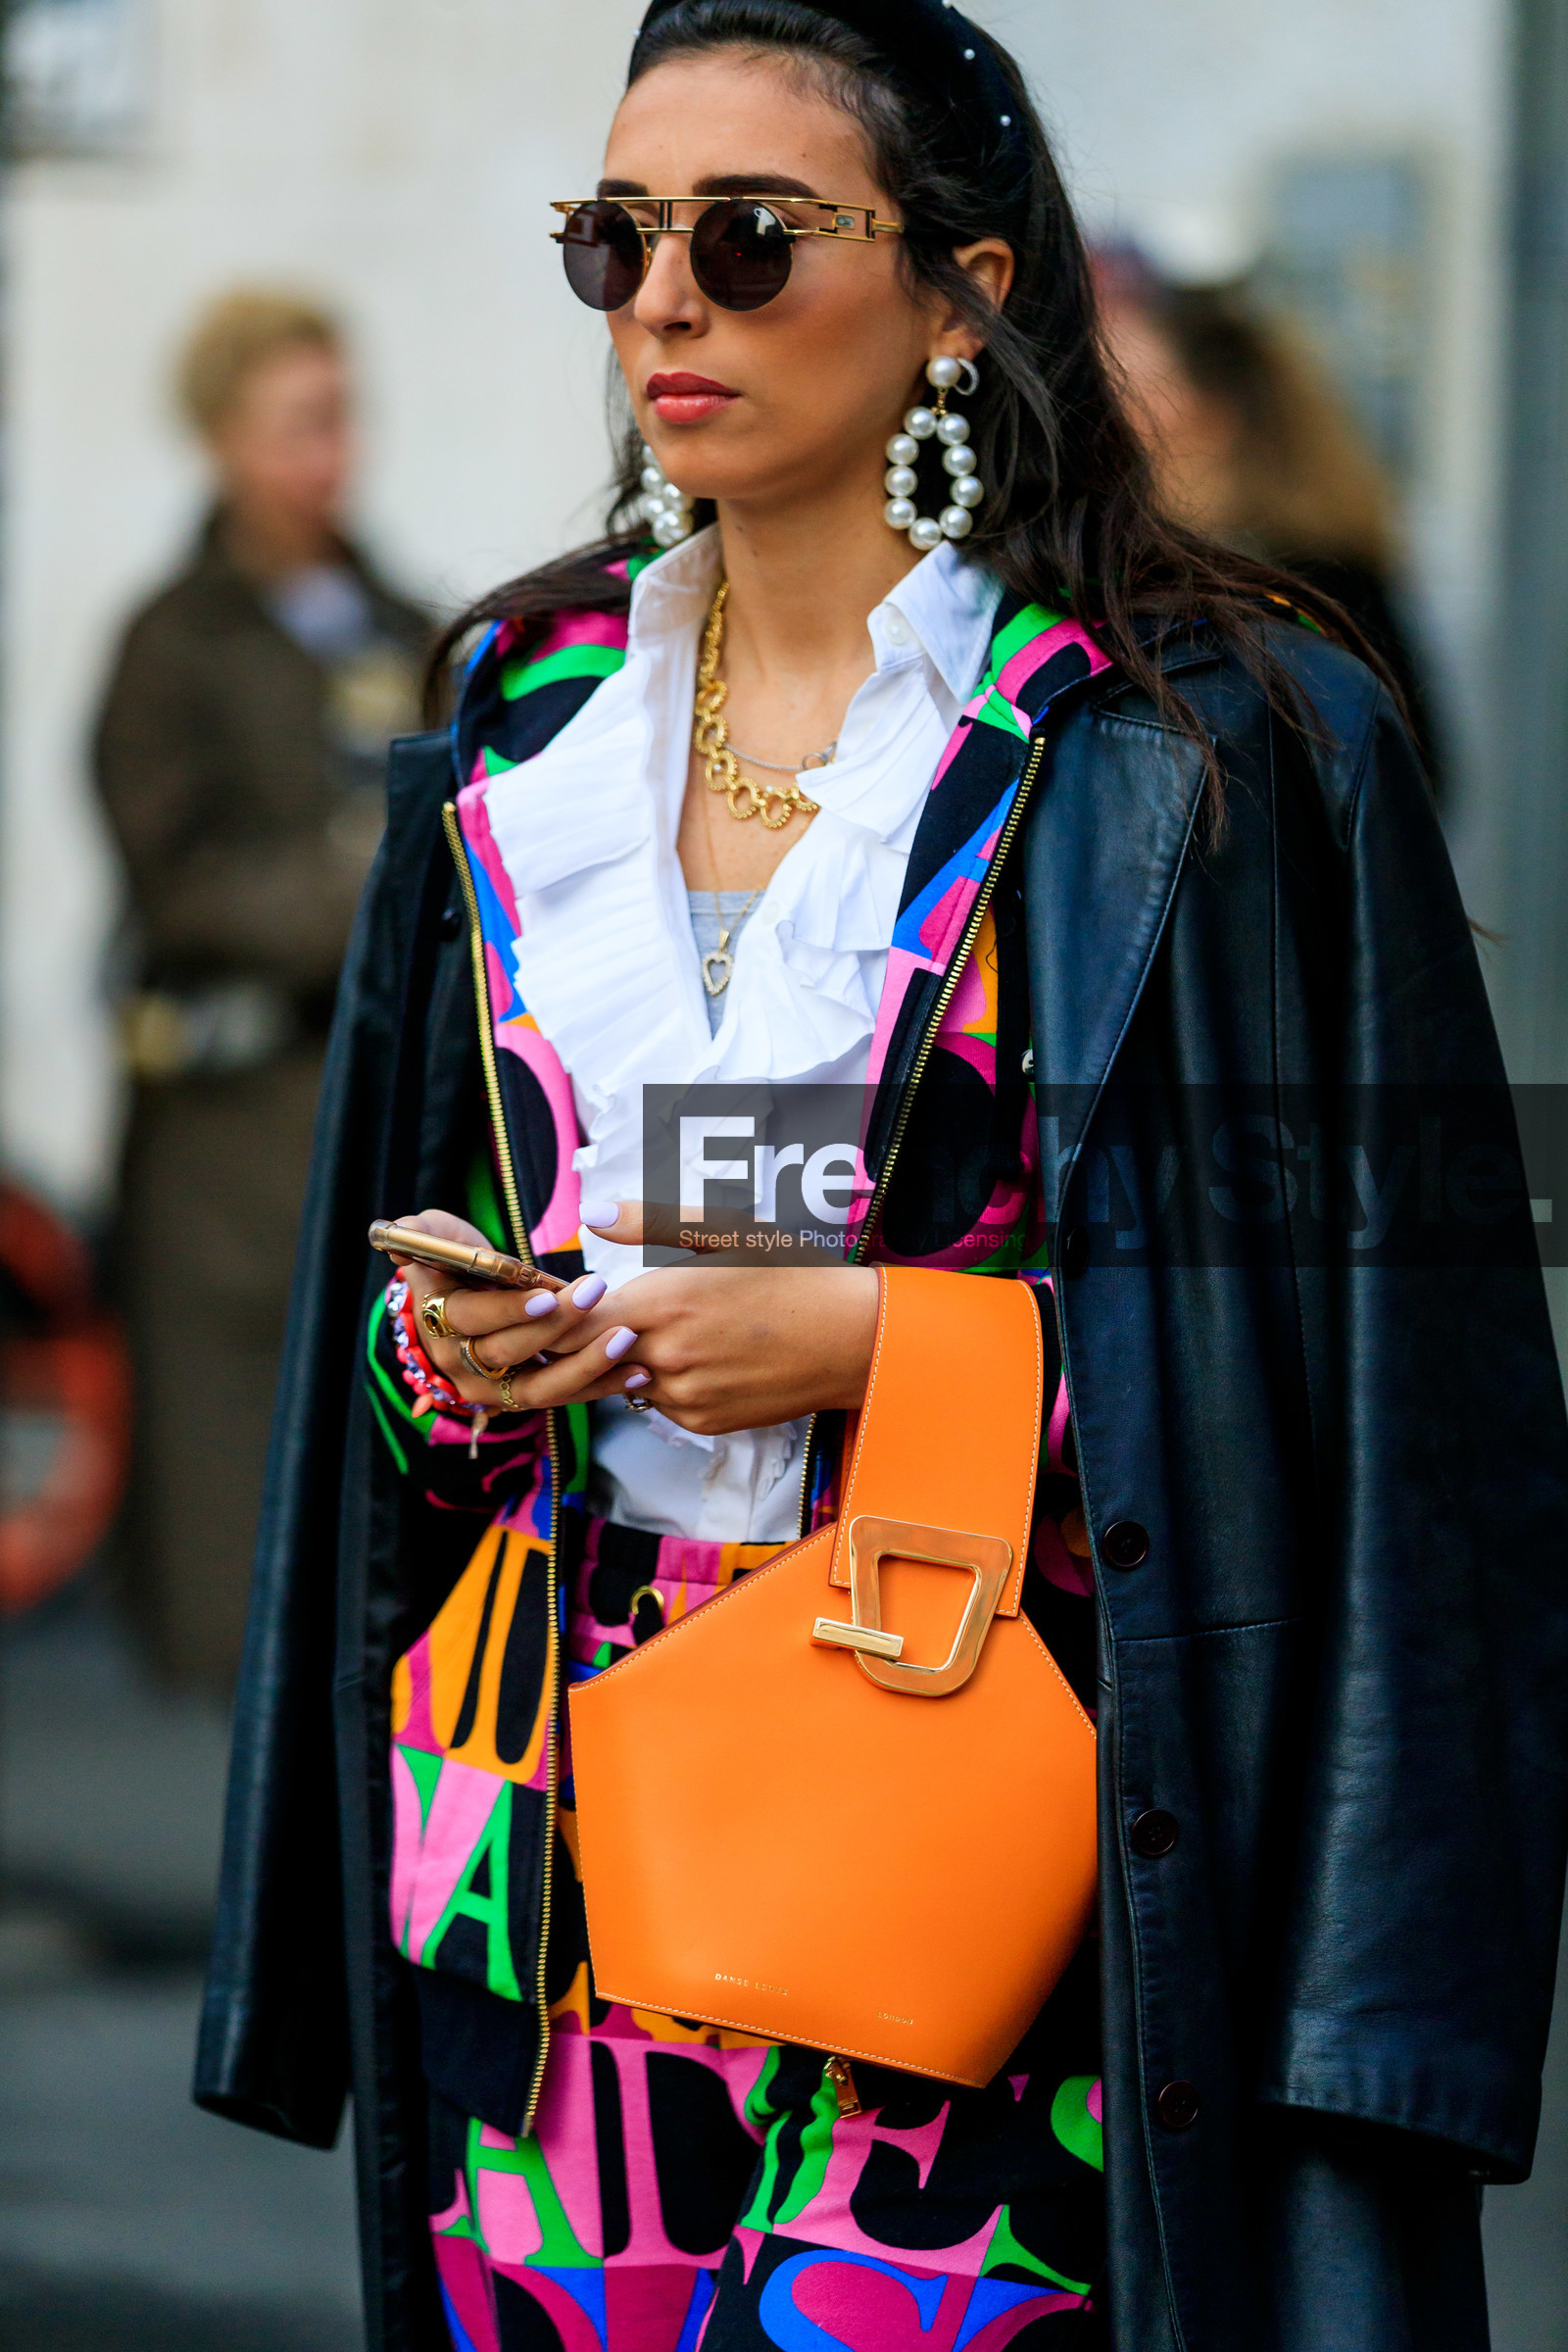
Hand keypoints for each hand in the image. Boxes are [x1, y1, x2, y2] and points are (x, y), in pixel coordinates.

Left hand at [391, 1204, 878, 1431]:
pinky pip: (662, 1404)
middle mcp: (666, 1356)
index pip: (572, 1319)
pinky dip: (666, 1383)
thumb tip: (594, 1214)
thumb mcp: (727, 1228)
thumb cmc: (794, 1272)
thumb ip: (653, 1220)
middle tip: (585, 1318)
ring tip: (667, 1330)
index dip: (555, 1311)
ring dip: (628, 1360)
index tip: (549, 1298)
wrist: (854, 1338)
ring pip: (625, 1381)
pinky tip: (704, 1355)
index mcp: (664, 1301)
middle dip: (581, 1340)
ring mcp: (684, 1396)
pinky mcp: (704, 1422)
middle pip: (588, 1356)